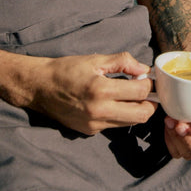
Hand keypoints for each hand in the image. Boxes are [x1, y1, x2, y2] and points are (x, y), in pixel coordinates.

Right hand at [27, 52, 156, 134]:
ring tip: (131, 94)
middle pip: (141, 115)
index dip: (149, 83)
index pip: (140, 92)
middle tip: (147, 90)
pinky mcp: (89, 131)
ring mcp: (94, 124)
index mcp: (101, 90)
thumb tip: (143, 69)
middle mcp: (99, 112)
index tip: (147, 76)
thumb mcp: (95, 59)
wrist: (40, 87)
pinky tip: (113, 101)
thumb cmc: (67, 69)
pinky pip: (114, 125)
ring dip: (136, 109)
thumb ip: (122, 62)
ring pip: (129, 122)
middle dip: (150, 102)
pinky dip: (120, 114)